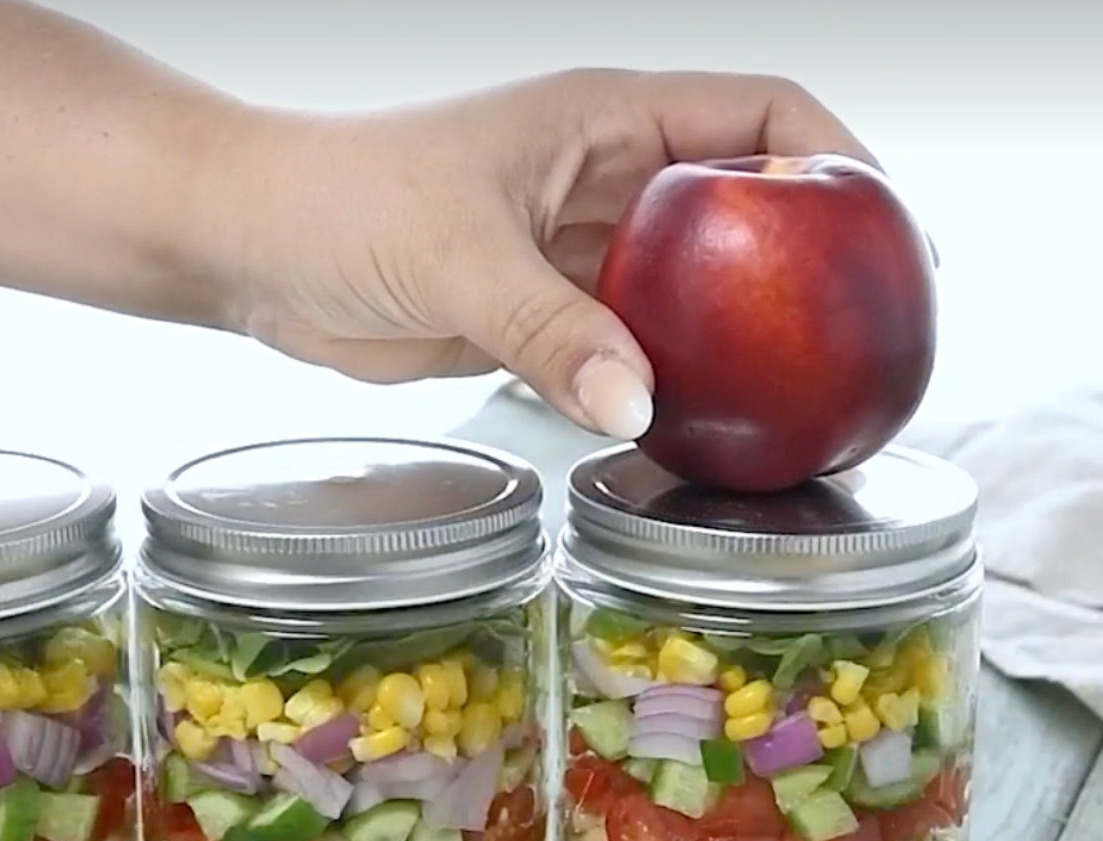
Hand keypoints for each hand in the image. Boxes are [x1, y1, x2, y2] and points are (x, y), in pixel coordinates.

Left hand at [225, 70, 877, 437]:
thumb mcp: (458, 257)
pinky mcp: (536, 316)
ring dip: (728, 338)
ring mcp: (570, 251)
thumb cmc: (338, 201)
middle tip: (856, 333)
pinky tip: (688, 424)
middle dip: (797, 265)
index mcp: (604, 122)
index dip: (836, 161)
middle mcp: (601, 181)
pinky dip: (656, 384)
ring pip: (682, 291)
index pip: (759, 116)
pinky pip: (621, 350)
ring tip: (791, 396)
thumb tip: (640, 408)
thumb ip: (551, 332)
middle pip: (736, 212)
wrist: (254, 246)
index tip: (886, 230)